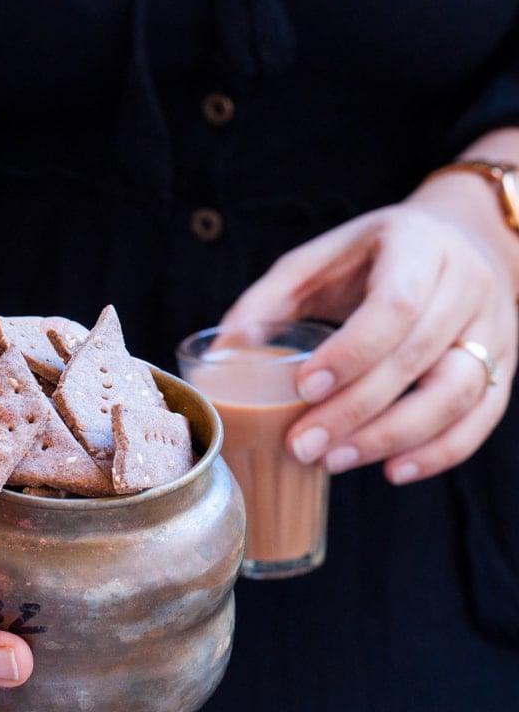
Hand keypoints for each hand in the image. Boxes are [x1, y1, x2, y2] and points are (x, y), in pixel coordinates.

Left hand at [222, 203, 517, 483]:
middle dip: (355, 410)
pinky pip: (481, 416)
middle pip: (418, 357)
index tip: (303, 389)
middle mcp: (465, 284)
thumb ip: (271, 298)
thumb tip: (222, 348)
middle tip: (302, 445)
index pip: (394, 306)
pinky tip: (392, 471)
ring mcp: (492, 327)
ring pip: (457, 394)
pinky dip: (440, 452)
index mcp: (417, 245)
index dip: (350, 353)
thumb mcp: (321, 258)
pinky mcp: (504, 363)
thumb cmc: (374, 254)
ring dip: (393, 437)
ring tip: (335, 461)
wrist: (459, 240)